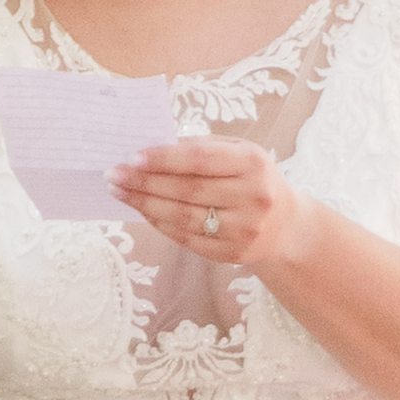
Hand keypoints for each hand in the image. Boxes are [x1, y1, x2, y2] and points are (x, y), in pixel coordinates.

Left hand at [112, 131, 311, 281]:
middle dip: (145, 183)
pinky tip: (143, 212)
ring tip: (120, 193)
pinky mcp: (234, 253)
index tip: (132, 157)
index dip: (164, 159)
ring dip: (145, 205)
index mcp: (253, 163)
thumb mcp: (238, 153)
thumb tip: (152, 146)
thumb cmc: (252, 178)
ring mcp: (245, 229)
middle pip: (188, 191)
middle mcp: (253, 197)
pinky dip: (160, 224)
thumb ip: (201, 148)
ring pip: (184, 218)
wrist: (286, 225)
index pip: (201, 160)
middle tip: (113, 175)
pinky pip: (187, 239)